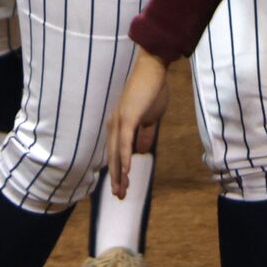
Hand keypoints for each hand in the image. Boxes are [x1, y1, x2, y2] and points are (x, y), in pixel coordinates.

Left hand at [104, 50, 173, 198]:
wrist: (153, 70)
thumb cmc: (152, 91)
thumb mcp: (150, 118)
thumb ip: (145, 134)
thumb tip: (143, 151)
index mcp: (119, 126)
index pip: (117, 153)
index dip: (119, 171)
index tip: (122, 187)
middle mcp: (114, 125)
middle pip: (114, 157)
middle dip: (116, 178)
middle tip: (120, 196)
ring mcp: (119, 121)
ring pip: (117, 153)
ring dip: (120, 173)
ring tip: (122, 190)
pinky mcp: (127, 117)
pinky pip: (125, 141)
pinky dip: (125, 157)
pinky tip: (127, 171)